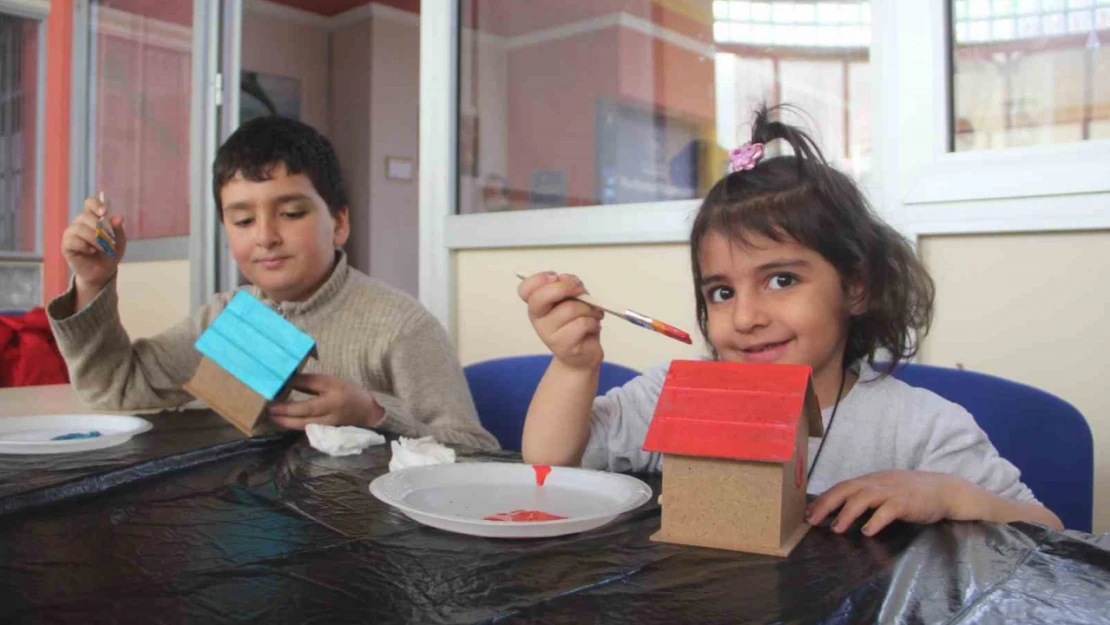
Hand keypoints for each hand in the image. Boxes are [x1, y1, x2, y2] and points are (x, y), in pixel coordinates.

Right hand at [61, 195, 127, 292]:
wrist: (103, 272)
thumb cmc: (110, 253)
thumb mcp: (119, 241)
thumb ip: (118, 229)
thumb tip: (118, 217)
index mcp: (93, 218)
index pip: (90, 203)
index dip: (96, 204)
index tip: (104, 212)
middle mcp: (80, 223)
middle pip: (84, 216)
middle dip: (98, 226)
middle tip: (109, 238)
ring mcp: (72, 234)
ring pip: (78, 228)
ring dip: (94, 238)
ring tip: (103, 248)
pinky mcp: (67, 246)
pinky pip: (72, 241)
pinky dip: (84, 246)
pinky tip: (91, 251)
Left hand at [267, 374, 383, 429]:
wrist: (365, 411)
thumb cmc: (347, 392)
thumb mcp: (330, 382)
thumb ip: (309, 383)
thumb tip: (286, 381)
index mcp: (332, 398)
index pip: (309, 398)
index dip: (290, 400)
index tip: (273, 397)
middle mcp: (330, 414)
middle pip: (303, 417)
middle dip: (284, 415)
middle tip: (268, 411)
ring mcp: (328, 426)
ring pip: (303, 426)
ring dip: (286, 422)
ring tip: (272, 417)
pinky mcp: (325, 432)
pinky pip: (306, 430)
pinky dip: (294, 426)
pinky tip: (283, 421)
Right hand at [518, 271, 603, 370]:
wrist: (583, 354)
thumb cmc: (577, 322)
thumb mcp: (574, 298)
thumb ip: (569, 285)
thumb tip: (568, 280)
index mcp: (537, 306)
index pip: (525, 289)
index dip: (539, 279)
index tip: (556, 277)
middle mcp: (538, 320)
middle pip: (542, 296)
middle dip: (565, 286)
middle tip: (580, 289)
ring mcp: (548, 335)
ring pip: (570, 308)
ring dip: (589, 308)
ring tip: (593, 315)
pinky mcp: (564, 347)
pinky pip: (582, 324)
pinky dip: (593, 322)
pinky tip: (592, 328)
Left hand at [805, 470, 976, 535]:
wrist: (942, 489)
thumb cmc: (909, 492)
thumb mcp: (883, 489)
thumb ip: (863, 497)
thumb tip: (837, 511)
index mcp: (869, 480)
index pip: (840, 487)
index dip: (822, 499)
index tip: (806, 513)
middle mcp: (876, 483)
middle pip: (846, 489)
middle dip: (826, 504)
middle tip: (812, 521)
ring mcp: (892, 491)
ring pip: (864, 498)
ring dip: (847, 513)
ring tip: (836, 528)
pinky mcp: (907, 502)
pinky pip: (889, 510)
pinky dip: (876, 520)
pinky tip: (868, 531)